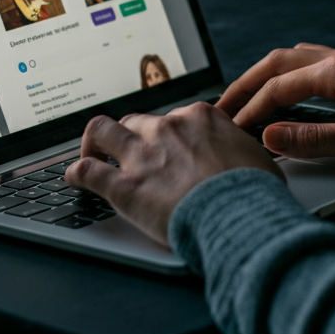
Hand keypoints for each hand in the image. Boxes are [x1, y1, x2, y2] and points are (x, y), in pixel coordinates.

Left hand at [64, 103, 281, 244]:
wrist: (240, 216)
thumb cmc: (255, 193)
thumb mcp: (260, 161)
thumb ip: (243, 153)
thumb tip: (250, 161)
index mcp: (200, 118)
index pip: (176, 117)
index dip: (170, 134)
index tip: (170, 146)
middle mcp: (167, 128)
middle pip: (138, 121)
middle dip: (134, 136)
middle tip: (133, 153)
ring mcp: (142, 155)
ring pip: (102, 131)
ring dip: (95, 142)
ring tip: (92, 153)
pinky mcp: (123, 185)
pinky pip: (86, 171)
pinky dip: (76, 174)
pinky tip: (74, 180)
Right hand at [218, 44, 334, 165]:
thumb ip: (313, 140)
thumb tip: (270, 137)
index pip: (277, 88)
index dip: (249, 110)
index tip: (229, 129)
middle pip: (278, 63)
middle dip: (246, 84)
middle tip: (221, 106)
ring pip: (296, 58)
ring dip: (267, 76)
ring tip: (248, 97)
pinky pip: (315, 63)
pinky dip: (290, 74)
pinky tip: (291, 90)